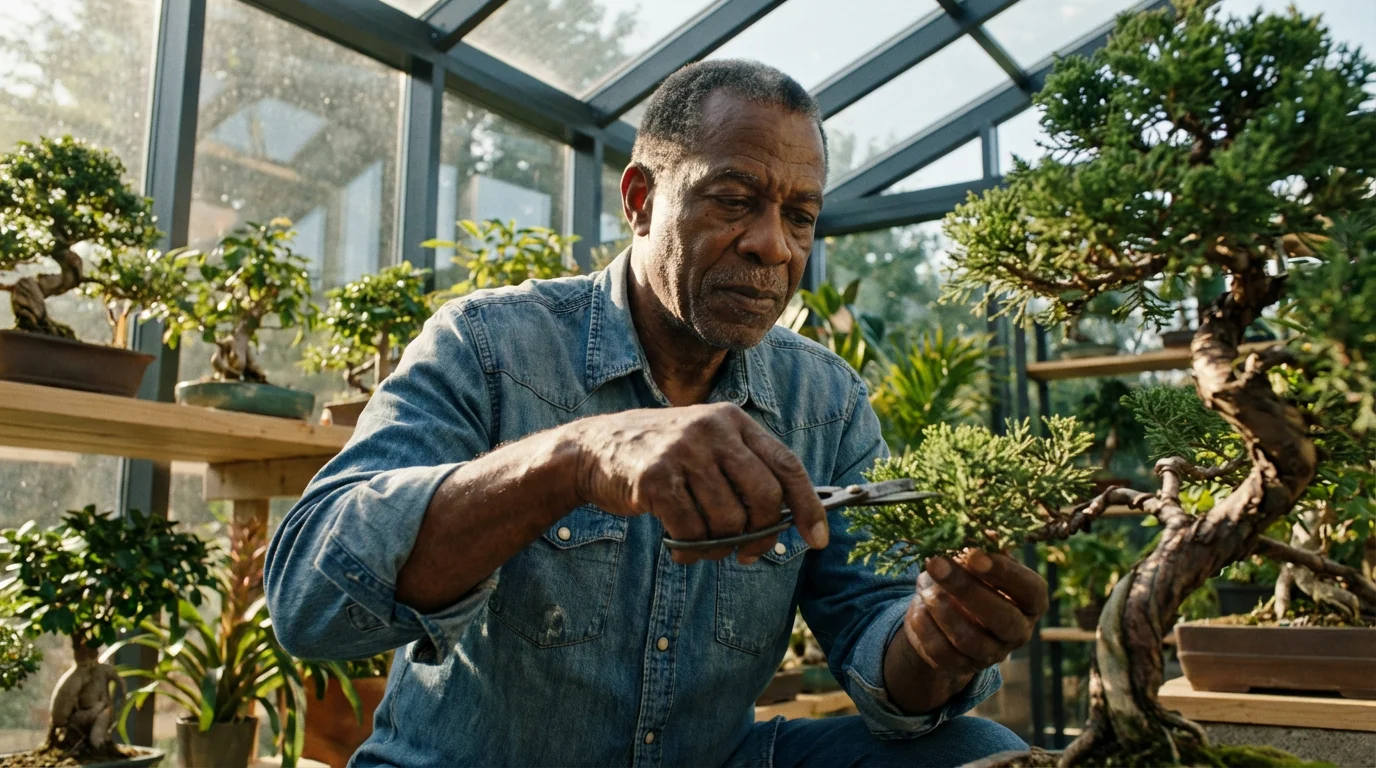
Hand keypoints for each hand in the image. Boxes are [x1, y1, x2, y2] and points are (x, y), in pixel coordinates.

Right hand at [567, 402, 827, 563]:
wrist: (593, 449)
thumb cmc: (661, 457)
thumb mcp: (707, 447)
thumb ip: (745, 472)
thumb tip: (789, 520)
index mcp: (733, 421)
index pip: (787, 465)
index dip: (808, 506)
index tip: (817, 539)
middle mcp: (712, 430)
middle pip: (763, 498)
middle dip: (761, 535)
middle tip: (747, 554)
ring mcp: (683, 452)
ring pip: (728, 521)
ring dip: (719, 547)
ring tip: (703, 546)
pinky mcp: (655, 479)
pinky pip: (692, 532)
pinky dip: (691, 551)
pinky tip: (680, 548)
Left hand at [902, 550, 1046, 675]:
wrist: (948, 616)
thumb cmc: (972, 578)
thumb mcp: (979, 561)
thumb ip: (983, 548)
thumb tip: (983, 530)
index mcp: (1031, 602)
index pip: (1030, 590)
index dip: (1005, 573)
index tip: (973, 555)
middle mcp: (1018, 631)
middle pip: (1000, 617)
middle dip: (965, 588)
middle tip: (936, 563)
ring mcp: (992, 653)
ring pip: (968, 638)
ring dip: (941, 608)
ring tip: (923, 584)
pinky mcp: (962, 667)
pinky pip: (942, 652)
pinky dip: (925, 627)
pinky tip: (917, 606)